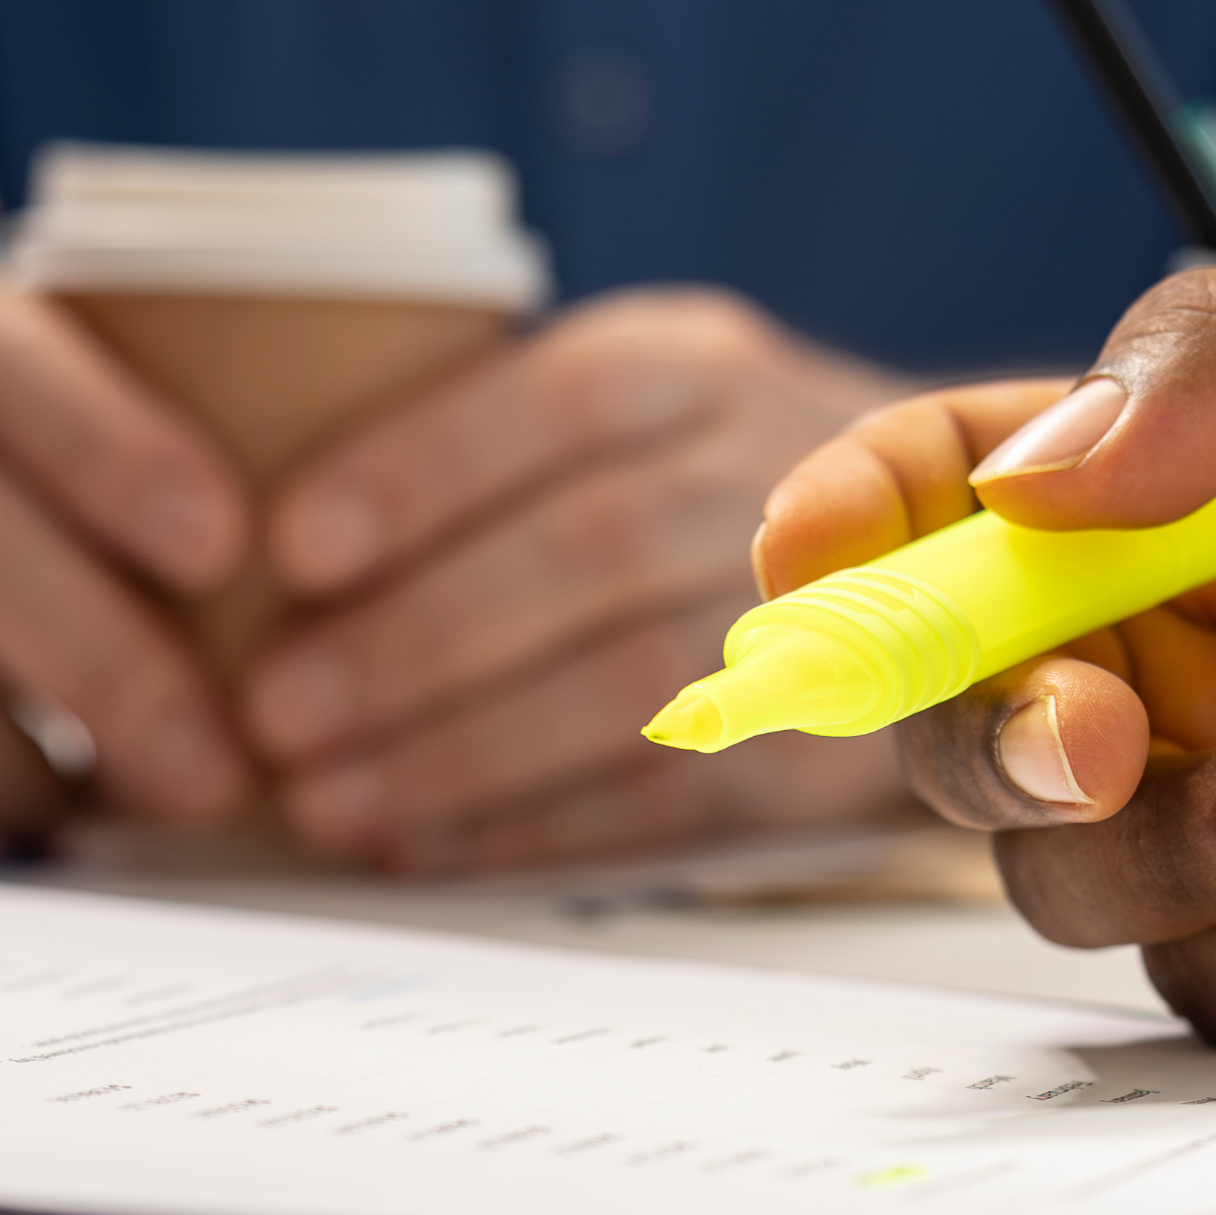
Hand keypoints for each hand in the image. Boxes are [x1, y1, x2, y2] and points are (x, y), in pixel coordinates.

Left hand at [241, 287, 912, 869]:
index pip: (556, 401)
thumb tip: (276, 572)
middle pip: (588, 552)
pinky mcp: (837, 742)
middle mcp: (778, 467)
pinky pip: (676, 791)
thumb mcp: (620, 425)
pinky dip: (537, 826)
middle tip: (273, 713)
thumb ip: (494, 465)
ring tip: (323, 800)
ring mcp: (827, 608)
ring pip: (631, 682)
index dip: (420, 472)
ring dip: (459, 753)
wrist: (942, 579)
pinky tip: (427, 847)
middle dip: (412, 644)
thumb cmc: (689, 504)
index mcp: (694, 367)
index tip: (290, 550)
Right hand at [757, 231, 1215, 1041]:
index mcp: (1152, 495)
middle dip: (989, 741)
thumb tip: (1026, 472)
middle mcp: (1169, 660)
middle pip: (961, 730)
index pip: (930, 507)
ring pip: (1078, 882)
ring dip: (1182, 847)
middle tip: (1097, 737)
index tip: (811, 560)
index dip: (845, 536)